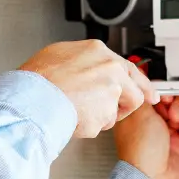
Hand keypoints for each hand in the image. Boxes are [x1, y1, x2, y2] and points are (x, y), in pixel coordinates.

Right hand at [19, 40, 159, 138]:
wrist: (30, 99)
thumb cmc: (36, 80)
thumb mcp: (59, 55)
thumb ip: (82, 61)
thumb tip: (86, 67)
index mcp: (99, 52)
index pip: (128, 68)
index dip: (139, 83)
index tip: (148, 92)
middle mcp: (110, 70)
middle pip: (135, 91)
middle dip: (128, 103)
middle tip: (123, 110)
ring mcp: (110, 92)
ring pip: (118, 111)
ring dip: (104, 116)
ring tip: (81, 112)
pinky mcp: (105, 114)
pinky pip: (102, 125)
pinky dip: (90, 126)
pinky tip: (74, 119)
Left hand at [114, 96, 178, 178]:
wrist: (153, 178)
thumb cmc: (141, 150)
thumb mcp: (140, 114)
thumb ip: (144, 94)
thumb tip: (143, 79)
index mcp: (138, 113)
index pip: (155, 93)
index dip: (164, 92)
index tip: (167, 97)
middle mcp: (151, 122)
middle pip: (173, 101)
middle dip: (178, 106)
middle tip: (174, 115)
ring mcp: (166, 132)